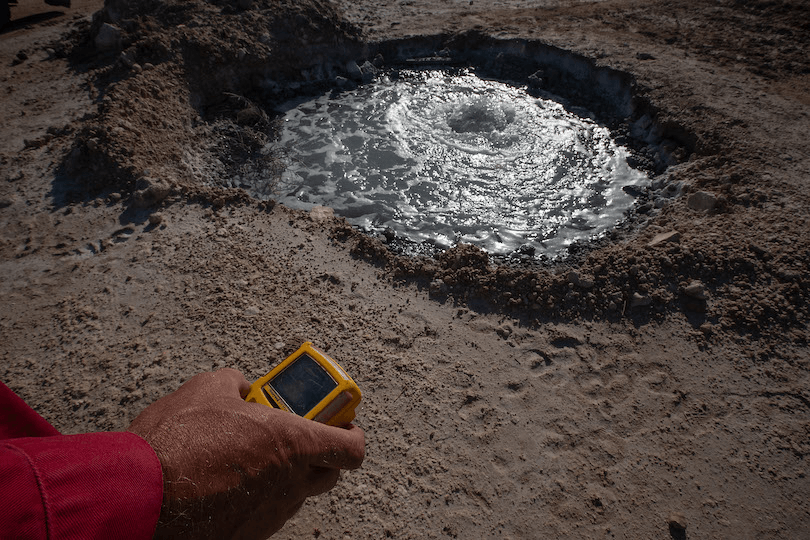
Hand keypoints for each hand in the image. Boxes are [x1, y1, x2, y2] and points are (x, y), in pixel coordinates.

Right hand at [128, 368, 364, 539]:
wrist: (139, 495)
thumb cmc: (178, 441)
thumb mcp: (207, 388)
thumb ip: (236, 382)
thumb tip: (242, 386)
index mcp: (293, 443)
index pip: (352, 450)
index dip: (352, 435)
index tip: (341, 424)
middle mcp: (290, 483)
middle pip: (329, 475)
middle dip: (322, 455)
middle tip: (297, 436)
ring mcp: (269, 513)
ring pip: (295, 493)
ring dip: (285, 475)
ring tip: (251, 456)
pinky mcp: (247, 534)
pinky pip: (265, 511)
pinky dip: (257, 496)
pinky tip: (226, 481)